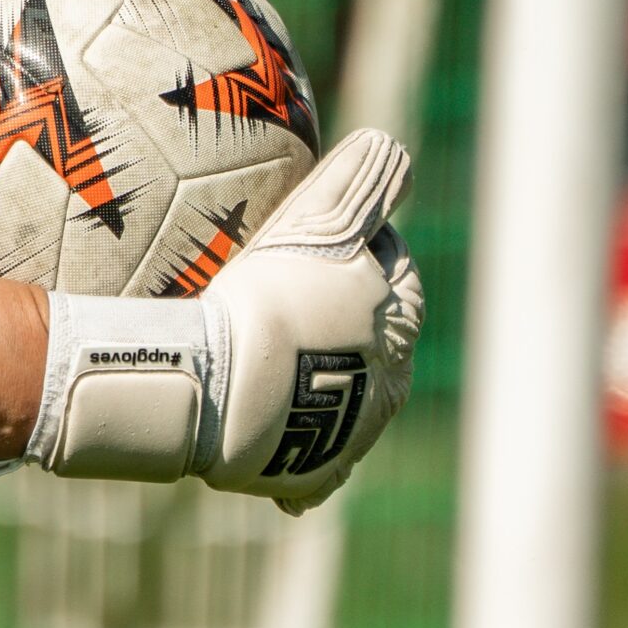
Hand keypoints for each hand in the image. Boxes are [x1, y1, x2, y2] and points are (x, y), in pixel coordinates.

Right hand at [196, 128, 423, 511]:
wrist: (226, 391)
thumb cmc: (275, 300)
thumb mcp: (323, 222)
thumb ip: (364, 184)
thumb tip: (397, 150)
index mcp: (401, 322)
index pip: (396, 269)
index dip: (363, 248)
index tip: (323, 241)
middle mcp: (391, 384)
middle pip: (374, 339)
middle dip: (348, 319)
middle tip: (294, 299)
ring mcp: (353, 436)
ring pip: (344, 401)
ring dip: (323, 383)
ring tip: (275, 364)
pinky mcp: (311, 477)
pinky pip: (306, 458)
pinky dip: (292, 445)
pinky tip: (267, 435)